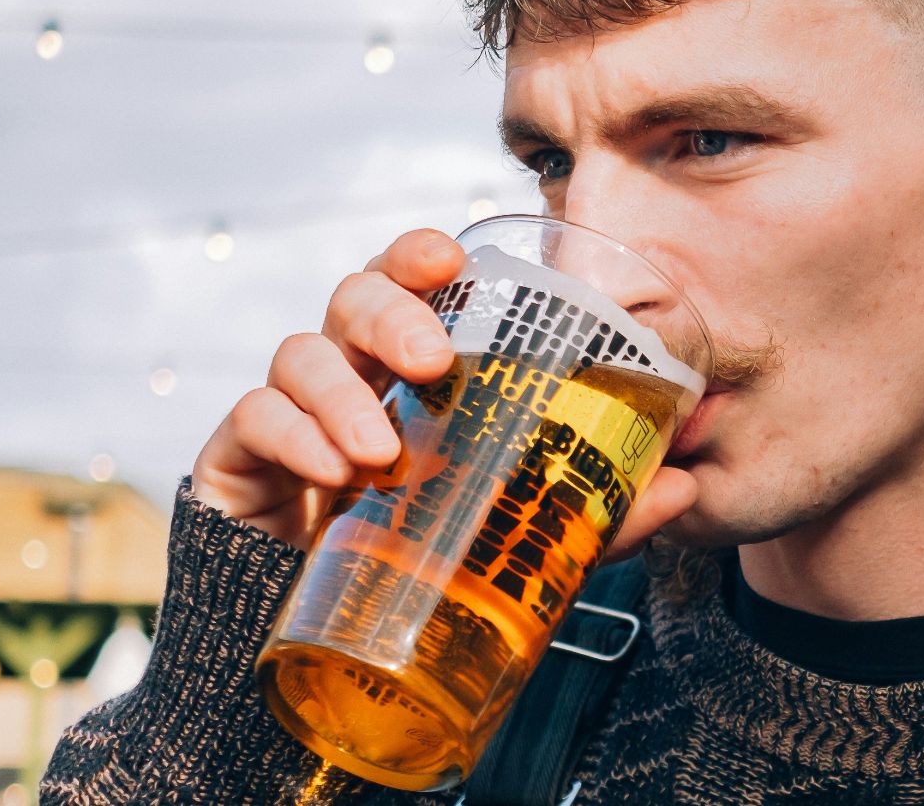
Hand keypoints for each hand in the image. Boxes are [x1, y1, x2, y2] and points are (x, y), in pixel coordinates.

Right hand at [190, 228, 698, 554]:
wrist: (326, 669)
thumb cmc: (430, 576)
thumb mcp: (528, 541)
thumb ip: (600, 514)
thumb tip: (688, 486)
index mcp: (410, 376)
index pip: (408, 287)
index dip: (418, 255)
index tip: (449, 256)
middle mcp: (348, 380)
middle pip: (350, 298)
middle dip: (389, 313)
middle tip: (432, 361)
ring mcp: (287, 419)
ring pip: (297, 353)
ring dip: (342, 390)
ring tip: (380, 452)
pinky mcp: (235, 467)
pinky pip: (252, 421)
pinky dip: (292, 436)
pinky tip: (333, 473)